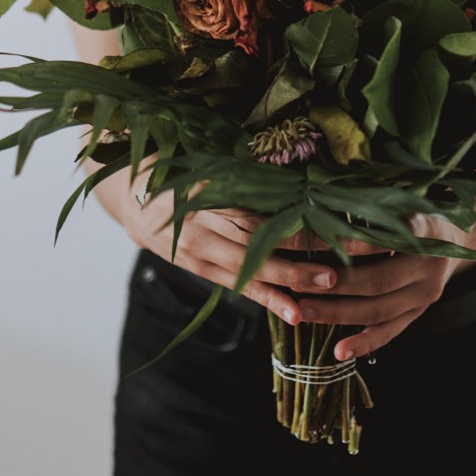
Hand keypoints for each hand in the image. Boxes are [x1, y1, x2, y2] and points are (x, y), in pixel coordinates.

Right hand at [122, 174, 342, 325]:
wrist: (134, 200)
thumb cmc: (181, 171)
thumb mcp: (209, 161)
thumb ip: (247, 168)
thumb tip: (303, 168)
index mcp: (207, 188)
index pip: (260, 205)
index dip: (297, 215)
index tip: (333, 217)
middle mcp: (202, 223)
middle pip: (259, 239)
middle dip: (304, 250)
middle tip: (341, 260)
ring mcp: (199, 250)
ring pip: (251, 268)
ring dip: (292, 280)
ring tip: (328, 287)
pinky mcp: (199, 270)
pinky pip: (239, 286)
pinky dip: (268, 299)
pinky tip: (295, 314)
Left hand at [292, 211, 475, 360]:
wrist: (457, 239)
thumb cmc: (416, 211)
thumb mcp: (404, 198)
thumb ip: (374, 202)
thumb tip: (323, 197)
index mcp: (426, 230)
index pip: (386, 239)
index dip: (352, 243)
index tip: (316, 243)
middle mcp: (429, 265)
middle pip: (378, 280)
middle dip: (334, 285)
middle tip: (296, 284)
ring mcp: (426, 293)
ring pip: (380, 310)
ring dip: (338, 314)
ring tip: (302, 313)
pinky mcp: (419, 312)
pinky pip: (391, 331)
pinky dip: (364, 342)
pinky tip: (338, 352)